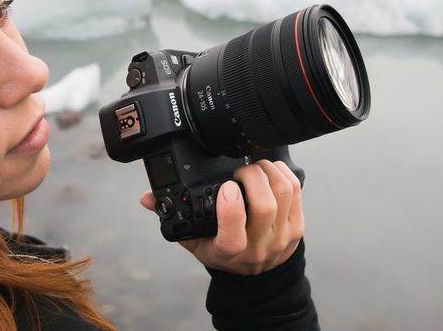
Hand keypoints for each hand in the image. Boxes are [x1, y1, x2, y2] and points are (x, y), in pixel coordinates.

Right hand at [139, 159, 304, 274]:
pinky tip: (270, 169)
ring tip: (254, 167)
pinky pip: (295, 191)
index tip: (225, 187)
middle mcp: (257, 246)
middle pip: (264, 206)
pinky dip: (282, 172)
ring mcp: (281, 236)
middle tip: (239, 170)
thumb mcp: (195, 240)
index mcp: (228, 252)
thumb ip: (174, 217)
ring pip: (282, 193)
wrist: (258, 274)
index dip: (231, 208)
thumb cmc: (224, 252)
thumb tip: (146, 198)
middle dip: (251, 176)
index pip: (233, 236)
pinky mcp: (296, 226)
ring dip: (268, 170)